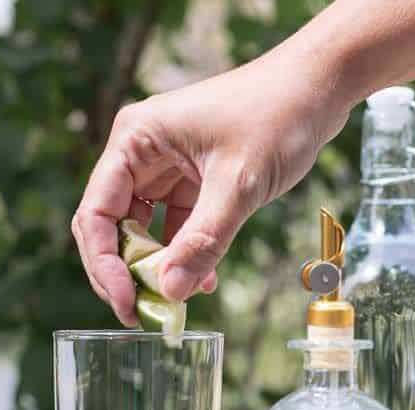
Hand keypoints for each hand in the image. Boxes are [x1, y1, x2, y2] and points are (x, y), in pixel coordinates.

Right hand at [73, 52, 349, 325]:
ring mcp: (167, 166)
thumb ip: (203, 240)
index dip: (105, 266)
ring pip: (145, 231)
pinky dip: (186, 255)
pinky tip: (206, 281)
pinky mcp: (194, 179)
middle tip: (145, 316)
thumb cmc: (276, 116)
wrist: (318, 89)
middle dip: (127, 273)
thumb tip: (170, 292)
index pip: (96, 213)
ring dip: (159, 269)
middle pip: (113, 226)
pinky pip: (177, 227)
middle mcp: (142, 153)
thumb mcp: (238, 184)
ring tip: (178, 304)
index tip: (127, 304)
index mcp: (135, 140)